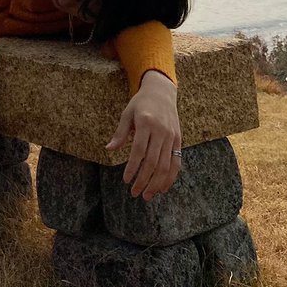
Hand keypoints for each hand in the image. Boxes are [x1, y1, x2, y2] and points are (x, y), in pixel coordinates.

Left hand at [106, 70, 180, 201]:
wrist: (162, 91)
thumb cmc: (141, 103)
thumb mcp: (127, 113)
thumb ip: (120, 133)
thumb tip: (109, 149)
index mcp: (146, 123)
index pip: (139, 150)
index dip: (133, 167)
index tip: (126, 180)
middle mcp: (161, 131)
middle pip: (153, 161)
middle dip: (144, 180)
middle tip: (135, 193)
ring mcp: (171, 136)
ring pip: (165, 165)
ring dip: (156, 183)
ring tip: (147, 195)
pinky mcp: (178, 140)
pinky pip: (176, 162)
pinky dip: (171, 177)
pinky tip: (163, 188)